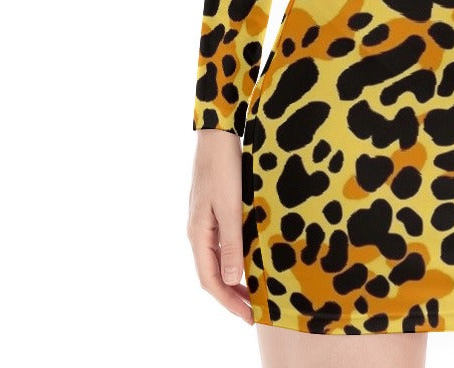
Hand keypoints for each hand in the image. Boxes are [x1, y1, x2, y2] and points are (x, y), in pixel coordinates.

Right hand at [187, 129, 253, 323]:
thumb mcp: (230, 206)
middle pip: (212, 274)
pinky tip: (250, 259)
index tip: (249, 317)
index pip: (210, 281)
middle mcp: (197, 232)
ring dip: (234, 278)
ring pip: (217, 260)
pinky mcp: (213, 212)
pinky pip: (222, 245)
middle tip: (256, 310)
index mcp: (198, 235)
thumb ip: (231, 243)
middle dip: (232, 295)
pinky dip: (235, 258)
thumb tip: (233, 280)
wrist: (217, 135)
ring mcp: (204, 222)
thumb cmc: (224, 168)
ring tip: (255, 291)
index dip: (229, 302)